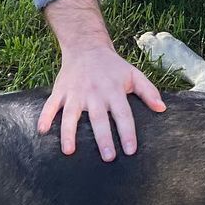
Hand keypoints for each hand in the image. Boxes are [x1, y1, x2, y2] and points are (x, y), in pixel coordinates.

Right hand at [39, 43, 165, 159]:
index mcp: (114, 91)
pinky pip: (51, 104)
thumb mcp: (133, 74)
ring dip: (69, 132)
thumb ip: (148, 91)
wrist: (86, 47)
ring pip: (71, 115)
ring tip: (69, 151)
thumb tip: (162, 109)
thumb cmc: (112, 66)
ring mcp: (75, 92)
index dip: (127, 132)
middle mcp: (94, 93)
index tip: (131, 150)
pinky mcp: (61, 91)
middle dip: (103, 138)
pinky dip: (45, 116)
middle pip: (98, 118)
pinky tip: (42, 130)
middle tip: (107, 157)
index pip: (123, 114)